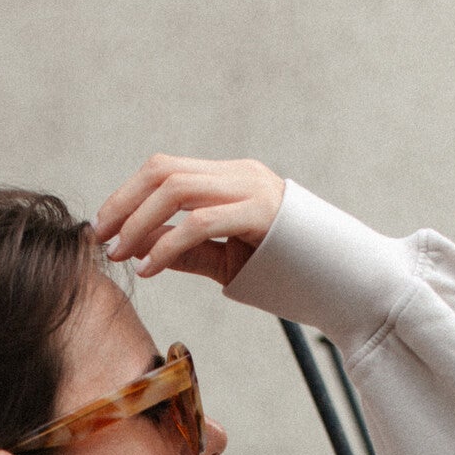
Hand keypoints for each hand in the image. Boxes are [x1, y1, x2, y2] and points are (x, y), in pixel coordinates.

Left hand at [92, 155, 283, 286]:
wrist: (352, 284)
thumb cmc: (292, 277)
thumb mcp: (229, 261)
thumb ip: (188, 251)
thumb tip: (144, 250)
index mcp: (232, 179)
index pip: (165, 170)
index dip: (126, 196)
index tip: (104, 230)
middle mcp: (241, 175)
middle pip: (163, 171)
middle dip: (123, 205)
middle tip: (102, 242)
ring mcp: (253, 190)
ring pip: (176, 189)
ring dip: (139, 223)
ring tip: (120, 256)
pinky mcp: (262, 215)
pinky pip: (199, 222)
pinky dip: (165, 245)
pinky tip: (149, 269)